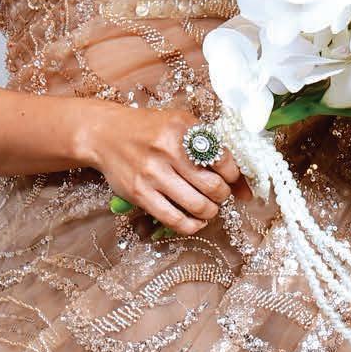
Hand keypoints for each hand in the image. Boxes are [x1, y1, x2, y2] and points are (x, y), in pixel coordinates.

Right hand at [76, 102, 244, 235]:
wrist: (106, 135)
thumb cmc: (150, 129)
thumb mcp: (181, 125)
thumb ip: (212, 148)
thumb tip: (244, 186)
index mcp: (183, 130)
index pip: (224, 161)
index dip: (234, 175)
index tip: (230, 178)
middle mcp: (168, 151)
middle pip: (213, 187)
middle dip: (223, 196)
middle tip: (219, 194)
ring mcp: (152, 175)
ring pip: (198, 206)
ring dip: (210, 211)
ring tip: (208, 206)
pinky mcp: (140, 194)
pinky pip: (174, 220)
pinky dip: (192, 225)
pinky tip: (195, 221)